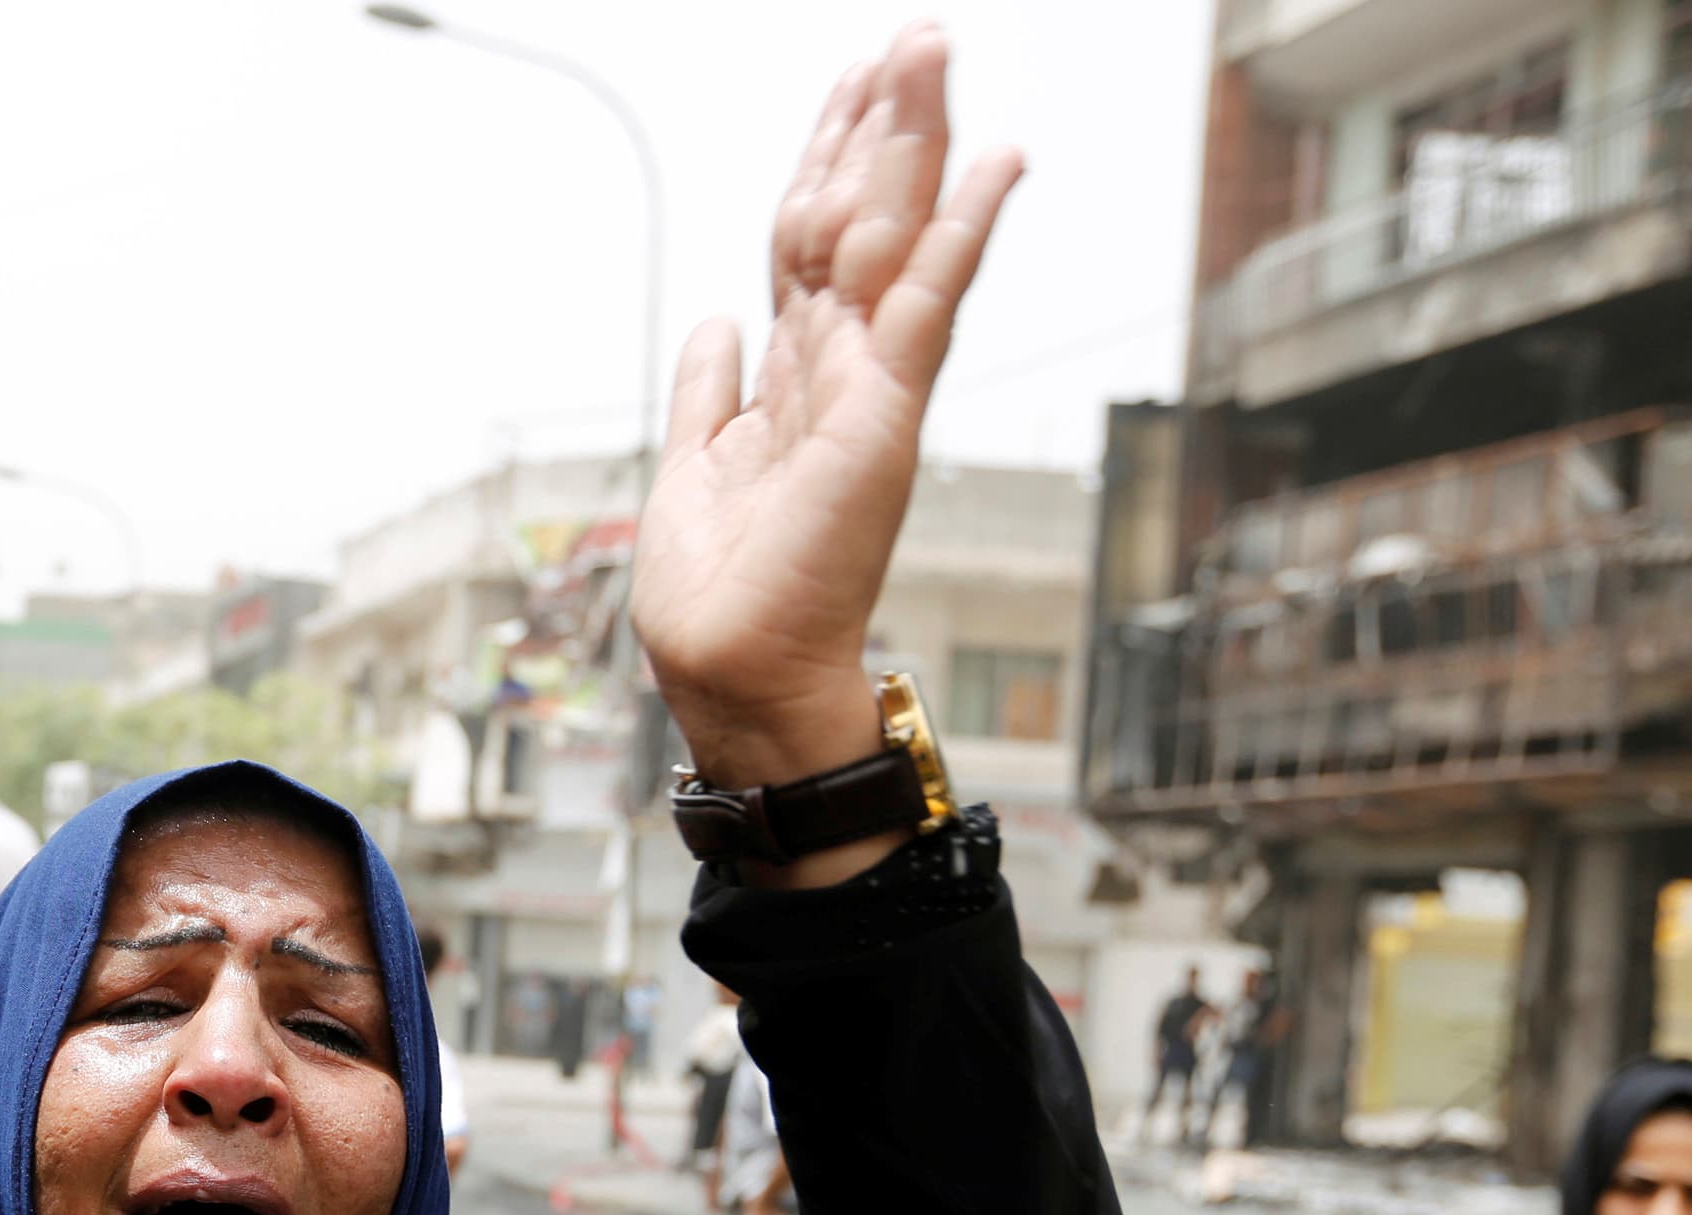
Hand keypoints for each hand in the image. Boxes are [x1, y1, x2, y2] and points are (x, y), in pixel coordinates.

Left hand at [632, 26, 1021, 852]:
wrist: (736, 673)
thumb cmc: (721, 596)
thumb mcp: (692, 466)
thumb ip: (708, 392)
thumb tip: (713, 323)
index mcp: (795, 378)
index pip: (813, 244)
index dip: (828, 163)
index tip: (850, 88)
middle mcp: (840, 370)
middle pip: (858, 218)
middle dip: (880, 125)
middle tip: (912, 35)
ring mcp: (870, 389)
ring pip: (891, 236)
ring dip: (911, 141)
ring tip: (930, 51)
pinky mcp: (884, 418)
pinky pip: (928, 305)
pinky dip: (960, 231)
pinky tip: (998, 162)